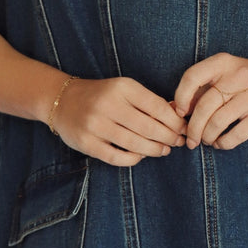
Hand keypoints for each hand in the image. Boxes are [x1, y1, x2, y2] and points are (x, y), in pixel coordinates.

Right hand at [50, 76, 187, 166]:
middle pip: (149, 127)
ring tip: (164, 150)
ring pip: (135, 144)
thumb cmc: (102, 95)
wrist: (63, 100)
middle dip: (169, 138)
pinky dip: (134, 159)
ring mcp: (96, 125)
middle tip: (178, 142)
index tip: (184, 129)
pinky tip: (141, 156)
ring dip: (155, 150)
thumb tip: (179, 116)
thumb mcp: (125, 90)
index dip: (175, 122)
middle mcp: (108, 105)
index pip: (158, 107)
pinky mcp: (87, 143)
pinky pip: (117, 157)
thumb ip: (150, 102)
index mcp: (122, 88)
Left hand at [172, 53, 247, 150]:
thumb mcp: (221, 76)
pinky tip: (220, 143)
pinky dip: (223, 143)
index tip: (181, 113)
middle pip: (204, 106)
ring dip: (206, 137)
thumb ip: (197, 90)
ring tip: (206, 140)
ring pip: (218, 122)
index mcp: (223, 63)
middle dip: (193, 127)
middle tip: (190, 139)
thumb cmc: (244, 82)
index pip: (192, 77)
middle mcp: (238, 77)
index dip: (181, 97)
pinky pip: (235, 135)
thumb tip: (171, 109)